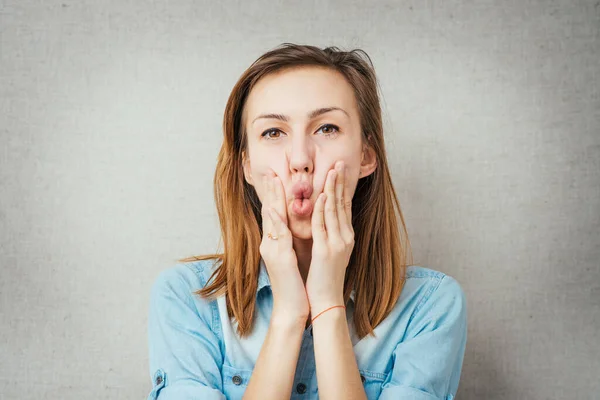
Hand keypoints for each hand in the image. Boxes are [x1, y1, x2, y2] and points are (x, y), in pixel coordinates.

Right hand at [259, 169, 309, 324]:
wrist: (291, 307)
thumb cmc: (296, 284)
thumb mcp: (292, 259)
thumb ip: (290, 243)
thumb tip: (292, 230)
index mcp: (274, 244)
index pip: (274, 215)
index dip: (274, 197)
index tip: (276, 179)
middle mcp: (270, 244)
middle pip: (269, 212)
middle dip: (271, 192)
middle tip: (271, 172)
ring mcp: (272, 250)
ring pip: (271, 219)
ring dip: (272, 199)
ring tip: (273, 181)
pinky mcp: (278, 258)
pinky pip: (277, 235)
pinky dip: (277, 219)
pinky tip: (277, 207)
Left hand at [305, 161, 354, 313]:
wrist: (326, 300)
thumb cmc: (324, 277)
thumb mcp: (330, 251)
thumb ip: (330, 234)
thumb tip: (328, 219)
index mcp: (345, 236)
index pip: (345, 206)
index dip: (342, 187)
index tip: (340, 170)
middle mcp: (345, 237)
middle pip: (342, 204)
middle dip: (340, 182)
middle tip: (339, 162)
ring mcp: (337, 243)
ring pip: (335, 210)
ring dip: (333, 189)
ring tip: (332, 170)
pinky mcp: (326, 251)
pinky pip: (324, 225)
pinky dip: (324, 209)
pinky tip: (323, 195)